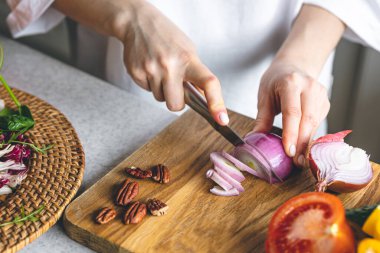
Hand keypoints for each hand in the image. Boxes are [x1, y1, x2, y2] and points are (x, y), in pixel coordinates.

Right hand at [119, 1, 228, 124]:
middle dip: (176, 101)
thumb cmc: (167, 37)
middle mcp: (170, 65)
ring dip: (162, 90)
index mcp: (188, 59)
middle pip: (176, 104)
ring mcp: (151, 69)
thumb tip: (203, 98)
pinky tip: (149, 67)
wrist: (138, 22)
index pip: (208, 83)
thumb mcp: (188, 50)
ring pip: (160, 99)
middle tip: (175, 86)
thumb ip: (195, 74)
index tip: (222, 119)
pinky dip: (149, 83)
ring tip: (160, 70)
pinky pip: (146, 90)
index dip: (216, 103)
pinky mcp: (136, 73)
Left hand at [253, 60, 329, 166]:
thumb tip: (254, 140)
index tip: (289, 151)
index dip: (291, 133)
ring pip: (315, 123)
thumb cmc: (276, 81)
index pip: (292, 112)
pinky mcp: (325, 103)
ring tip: (299, 160)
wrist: (294, 66)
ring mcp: (320, 94)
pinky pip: (318, 123)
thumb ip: (262, 118)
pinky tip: (303, 146)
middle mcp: (309, 87)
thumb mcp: (264, 96)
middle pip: (307, 120)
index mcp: (290, 83)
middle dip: (302, 143)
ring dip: (307, 143)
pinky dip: (310, 136)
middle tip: (295, 162)